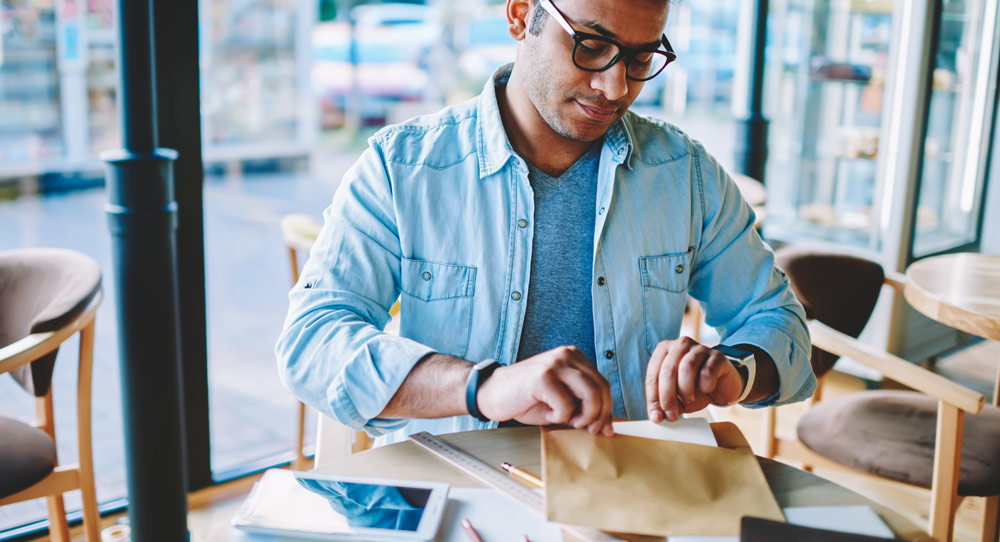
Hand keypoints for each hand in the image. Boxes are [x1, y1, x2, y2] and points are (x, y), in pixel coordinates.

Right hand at [477, 346, 614, 436]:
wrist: (492, 393)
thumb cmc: (526, 398)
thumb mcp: (561, 402)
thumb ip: (583, 407)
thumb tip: (608, 427)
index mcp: (574, 357)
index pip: (603, 384)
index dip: (607, 410)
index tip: (603, 429)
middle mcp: (567, 355)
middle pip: (601, 389)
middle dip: (599, 416)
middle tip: (587, 430)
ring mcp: (555, 364)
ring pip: (591, 395)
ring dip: (584, 417)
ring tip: (567, 421)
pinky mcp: (542, 377)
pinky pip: (566, 404)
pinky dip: (559, 417)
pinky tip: (547, 414)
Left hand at [645, 337, 744, 421]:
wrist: (722, 387)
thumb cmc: (695, 389)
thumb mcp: (676, 398)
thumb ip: (665, 404)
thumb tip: (656, 416)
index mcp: (664, 351)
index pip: (652, 374)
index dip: (653, 397)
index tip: (656, 416)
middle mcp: (680, 345)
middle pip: (668, 370)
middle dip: (667, 396)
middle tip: (671, 414)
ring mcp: (700, 349)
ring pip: (687, 367)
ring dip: (685, 390)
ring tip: (688, 399)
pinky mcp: (717, 356)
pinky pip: (708, 371)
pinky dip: (705, 385)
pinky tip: (706, 389)